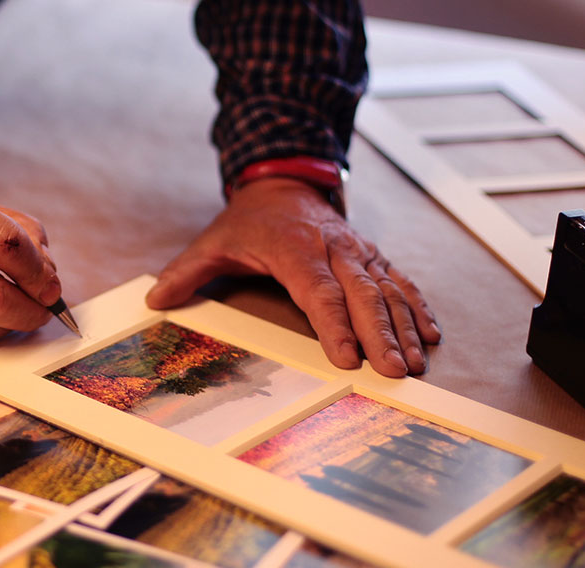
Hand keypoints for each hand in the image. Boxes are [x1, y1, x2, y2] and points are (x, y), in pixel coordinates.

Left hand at [145, 177, 439, 376]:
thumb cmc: (250, 220)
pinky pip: (400, 282)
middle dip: (381, 335)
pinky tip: (430, 336)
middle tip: (394, 372)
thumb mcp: (213, 241)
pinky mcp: (374, 256)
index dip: (335, 325)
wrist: (286, 179)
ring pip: (388, 290)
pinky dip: (417, 308)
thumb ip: (187, 272)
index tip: (348, 358)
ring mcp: (359, 252)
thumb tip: (155, 299)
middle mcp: (334, 249)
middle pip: (362, 295)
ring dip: (403, 328)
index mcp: (295, 248)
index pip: (318, 291)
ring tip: (416, 365)